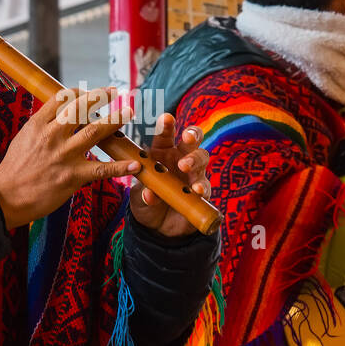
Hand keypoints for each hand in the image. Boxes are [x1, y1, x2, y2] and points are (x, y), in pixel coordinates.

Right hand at [0, 86, 139, 228]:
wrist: (5, 198)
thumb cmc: (13, 170)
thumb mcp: (23, 139)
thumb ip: (42, 126)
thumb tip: (58, 114)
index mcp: (38, 125)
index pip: (62, 99)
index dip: (80, 92)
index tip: (91, 92)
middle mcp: (52, 136)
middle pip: (80, 109)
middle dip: (100, 97)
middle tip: (116, 91)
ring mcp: (64, 156)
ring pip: (94, 132)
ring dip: (115, 121)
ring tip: (129, 112)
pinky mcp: (72, 177)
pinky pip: (101, 169)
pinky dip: (120, 167)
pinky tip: (134, 164)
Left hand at [129, 114, 211, 236]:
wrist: (158, 227)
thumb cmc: (147, 201)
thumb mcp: (139, 197)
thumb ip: (144, 194)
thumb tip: (149, 194)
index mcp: (162, 153)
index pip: (165, 135)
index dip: (167, 126)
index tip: (166, 118)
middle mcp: (180, 159)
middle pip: (192, 140)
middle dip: (192, 135)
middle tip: (187, 137)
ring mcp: (194, 175)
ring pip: (202, 158)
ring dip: (194, 160)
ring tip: (184, 166)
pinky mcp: (203, 193)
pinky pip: (206, 186)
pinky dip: (201, 187)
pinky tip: (197, 190)